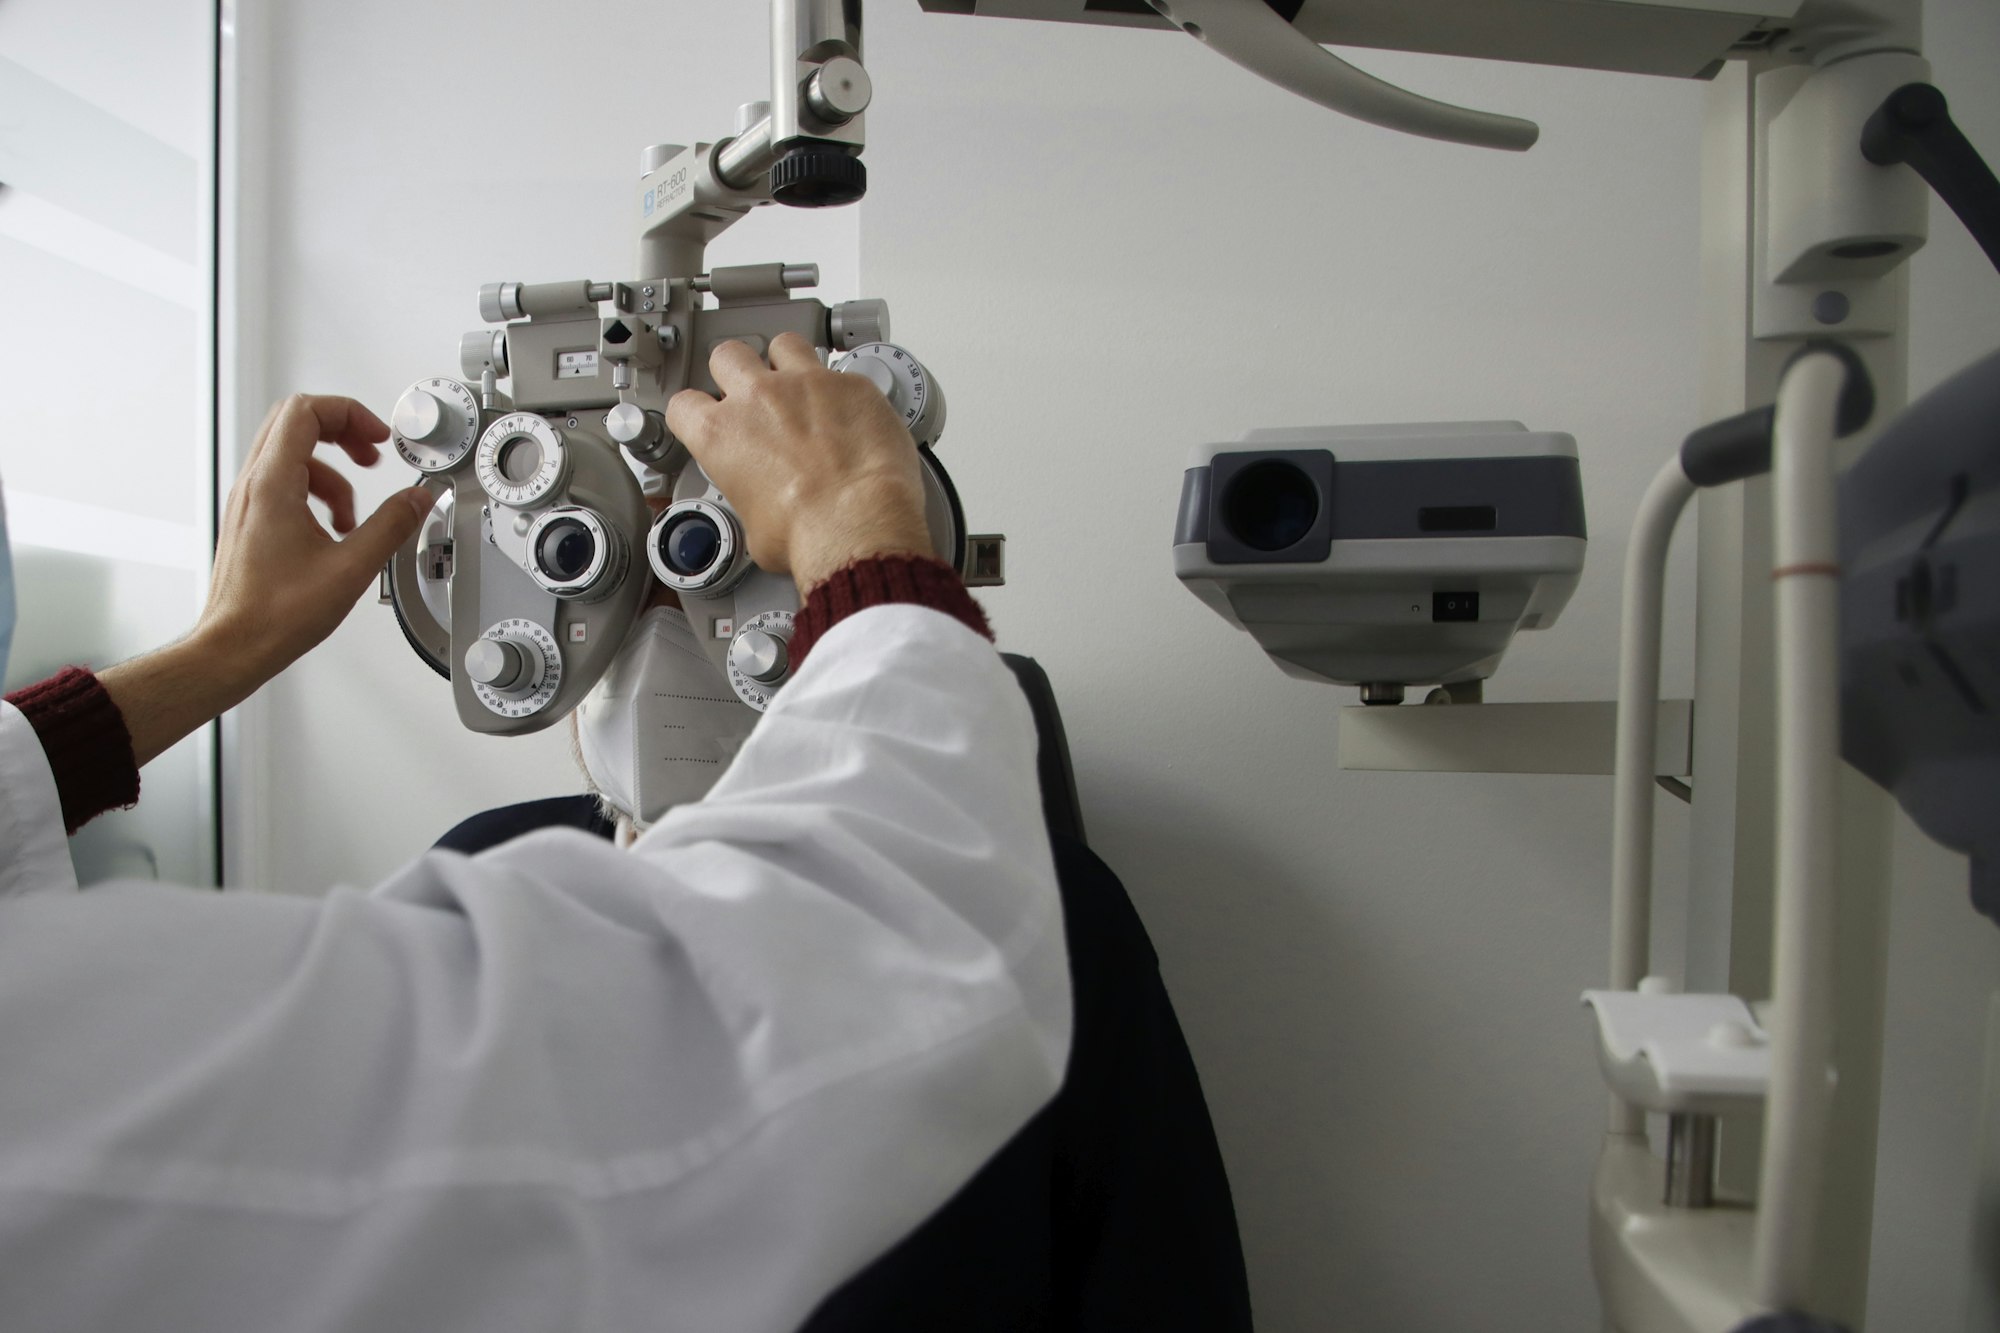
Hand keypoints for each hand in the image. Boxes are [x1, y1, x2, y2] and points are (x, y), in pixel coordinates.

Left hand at [201, 394, 430, 686]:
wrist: (234, 646)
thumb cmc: (273, 615)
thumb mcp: (351, 568)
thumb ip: (391, 525)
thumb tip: (416, 499)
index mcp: (273, 484)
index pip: (306, 411)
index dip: (350, 413)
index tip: (377, 436)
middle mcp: (253, 485)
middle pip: (295, 423)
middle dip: (341, 431)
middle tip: (370, 453)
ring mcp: (248, 501)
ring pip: (292, 455)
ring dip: (333, 472)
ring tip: (355, 511)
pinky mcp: (250, 520)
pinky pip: (285, 484)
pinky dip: (317, 493)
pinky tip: (335, 529)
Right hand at [665, 333, 933, 593]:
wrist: (858, 523)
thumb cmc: (807, 533)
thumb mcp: (754, 530)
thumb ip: (752, 499)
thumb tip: (766, 508)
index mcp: (721, 434)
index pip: (684, 405)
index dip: (693, 413)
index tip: (705, 419)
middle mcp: (758, 398)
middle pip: (728, 356)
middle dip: (737, 372)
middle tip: (754, 396)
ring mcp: (806, 383)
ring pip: (784, 344)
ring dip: (788, 362)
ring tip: (802, 387)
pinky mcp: (851, 384)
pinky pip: (841, 371)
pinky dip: (843, 390)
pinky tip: (851, 412)